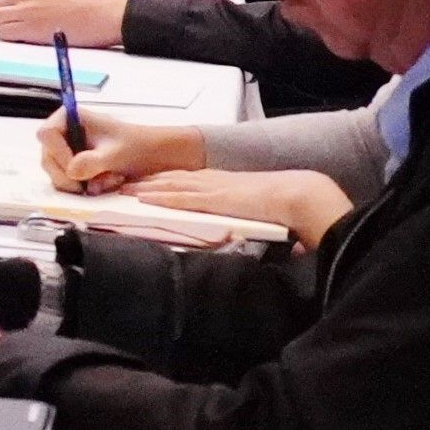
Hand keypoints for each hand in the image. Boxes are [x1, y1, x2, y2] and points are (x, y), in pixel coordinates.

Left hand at [0, 0, 125, 48]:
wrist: (102, 14)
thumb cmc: (87, 2)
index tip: (0, 1)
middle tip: (12, 19)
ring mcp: (26, 10)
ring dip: (2, 26)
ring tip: (20, 28)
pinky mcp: (29, 28)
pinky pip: (4, 33)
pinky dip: (11, 37)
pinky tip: (26, 36)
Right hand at [30, 113, 200, 196]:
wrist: (152, 155)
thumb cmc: (136, 146)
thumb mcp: (115, 154)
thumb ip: (92, 161)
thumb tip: (72, 171)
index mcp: (69, 117)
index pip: (47, 135)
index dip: (59, 153)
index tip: (77, 168)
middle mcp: (63, 132)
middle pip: (48, 158)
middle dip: (70, 175)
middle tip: (92, 184)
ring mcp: (66, 150)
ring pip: (56, 173)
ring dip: (80, 183)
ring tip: (108, 180)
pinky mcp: (72, 165)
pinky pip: (66, 182)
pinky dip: (84, 187)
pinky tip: (105, 183)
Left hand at [124, 167, 350, 242]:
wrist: (303, 195)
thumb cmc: (296, 206)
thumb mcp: (275, 216)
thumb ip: (275, 229)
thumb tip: (290, 251)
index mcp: (231, 184)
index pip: (194, 180)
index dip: (172, 181)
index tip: (154, 182)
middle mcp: (219, 182)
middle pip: (177, 179)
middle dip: (152, 181)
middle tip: (128, 183)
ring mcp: (215, 189)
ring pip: (173, 185)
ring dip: (148, 188)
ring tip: (127, 190)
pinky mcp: (214, 199)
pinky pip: (181, 198)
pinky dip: (160, 198)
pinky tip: (144, 199)